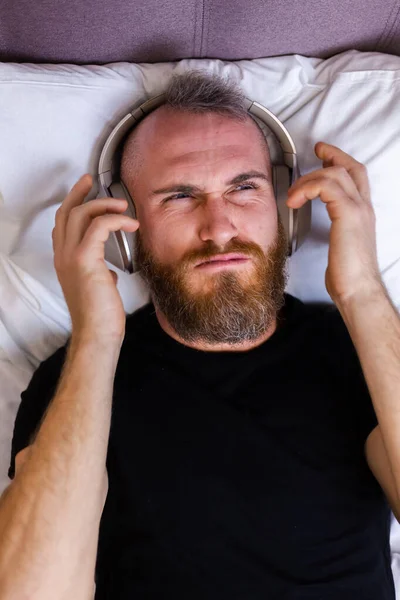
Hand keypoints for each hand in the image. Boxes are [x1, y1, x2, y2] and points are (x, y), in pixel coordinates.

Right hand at [52, 174, 138, 341]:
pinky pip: (99, 226)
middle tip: (94, 181)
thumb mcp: (99, 289)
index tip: (85, 190)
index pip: (62, 224)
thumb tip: (110, 272)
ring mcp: (71, 256)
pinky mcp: (85, 259)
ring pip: (80, 214)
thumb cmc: (101, 315)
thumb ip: (99, 275)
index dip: (72, 203)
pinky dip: (116, 220)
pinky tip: (131, 224)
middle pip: (67, 212)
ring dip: (103, 205)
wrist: (97, 333)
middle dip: (80, 193)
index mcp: (64, 260)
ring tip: (123, 206)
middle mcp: (62, 255)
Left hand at [286, 141, 382, 306]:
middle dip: (330, 155)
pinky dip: (306, 188)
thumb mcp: (338, 248)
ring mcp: (358, 209)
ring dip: (308, 179)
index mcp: (362, 214)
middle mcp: (364, 207)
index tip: (323, 154)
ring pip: (334, 173)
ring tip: (293, 196)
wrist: (358, 291)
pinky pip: (326, 185)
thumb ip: (334, 232)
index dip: (341, 161)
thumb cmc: (347, 276)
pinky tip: (295, 201)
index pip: (356, 177)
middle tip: (315, 150)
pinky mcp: (348, 214)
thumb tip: (318, 231)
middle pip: (349, 167)